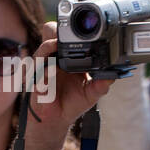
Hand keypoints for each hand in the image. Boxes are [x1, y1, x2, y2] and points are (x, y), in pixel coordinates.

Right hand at [28, 26, 113, 140]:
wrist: (57, 121)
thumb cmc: (72, 104)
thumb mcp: (91, 92)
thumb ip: (101, 83)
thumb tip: (113, 75)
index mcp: (68, 57)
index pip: (66, 35)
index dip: (71, 28)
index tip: (83, 28)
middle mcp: (54, 59)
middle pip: (50, 32)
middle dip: (57, 29)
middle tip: (68, 34)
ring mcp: (44, 69)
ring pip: (42, 48)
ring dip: (49, 45)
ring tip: (56, 45)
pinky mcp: (36, 82)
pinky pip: (38, 71)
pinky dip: (45, 68)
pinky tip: (52, 69)